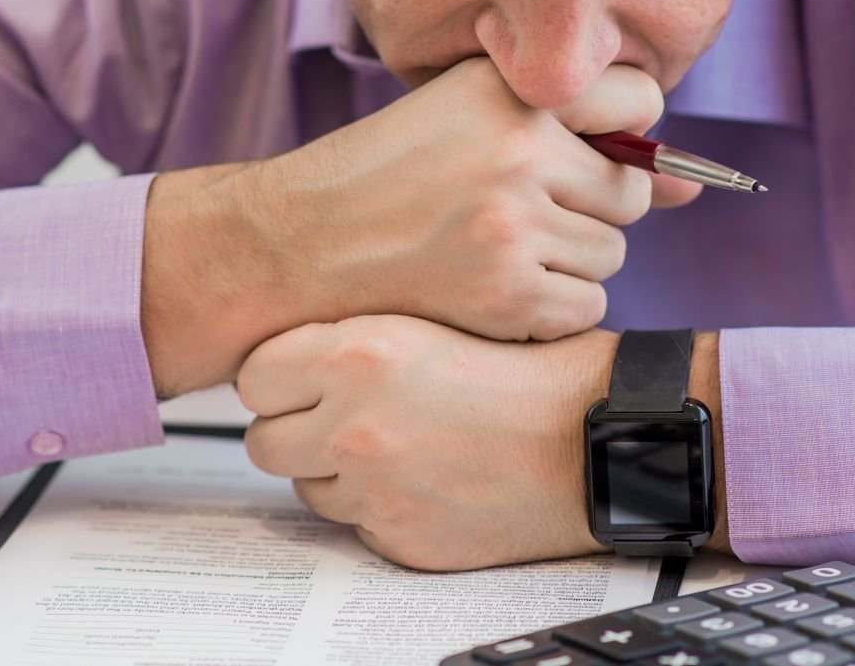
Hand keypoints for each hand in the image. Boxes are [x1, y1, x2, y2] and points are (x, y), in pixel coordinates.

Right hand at [141, 58, 702, 395]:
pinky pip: (584, 307)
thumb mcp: (469, 121)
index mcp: (509, 93)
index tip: (586, 155)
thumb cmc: (385, 176)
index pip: (640, 102)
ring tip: (495, 250)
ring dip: (569, 262)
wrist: (299, 245)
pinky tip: (492, 291)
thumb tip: (691, 184)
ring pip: (610, 256)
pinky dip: (549, 309)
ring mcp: (514, 227)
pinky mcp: (507, 295)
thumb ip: (580, 137)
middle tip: (521, 213)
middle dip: (591, 209)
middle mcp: (518, 151)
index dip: (623, 135)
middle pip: (630, 192)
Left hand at [237, 317, 725, 570]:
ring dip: (337, 471)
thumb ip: (363, 333)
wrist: (600, 437)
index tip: (301, 376)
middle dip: (296, 428)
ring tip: (402, 444)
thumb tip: (302, 350)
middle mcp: (354, 425)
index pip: (254, 373)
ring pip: (307, 487)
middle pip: (265, 439)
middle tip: (343, 415)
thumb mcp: (444, 315)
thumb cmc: (538, 370)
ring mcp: (374, 490)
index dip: (279, 375)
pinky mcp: (400, 539)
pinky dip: (381, 508)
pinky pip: (357, 525)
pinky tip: (430, 478)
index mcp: (360, 354)